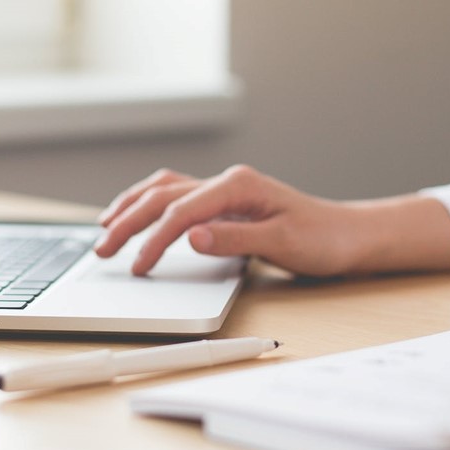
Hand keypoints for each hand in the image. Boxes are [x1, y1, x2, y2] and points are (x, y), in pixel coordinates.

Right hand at [93, 165, 353, 275]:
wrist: (347, 236)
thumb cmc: (322, 239)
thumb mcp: (282, 243)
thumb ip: (234, 239)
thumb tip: (191, 237)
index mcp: (238, 186)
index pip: (181, 212)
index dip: (154, 240)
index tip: (138, 267)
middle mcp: (227, 182)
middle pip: (163, 196)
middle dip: (127, 221)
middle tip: (102, 250)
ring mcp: (224, 190)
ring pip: (164, 190)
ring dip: (131, 207)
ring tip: (104, 227)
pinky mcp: (225, 203)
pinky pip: (176, 196)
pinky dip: (150, 205)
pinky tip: (136, 215)